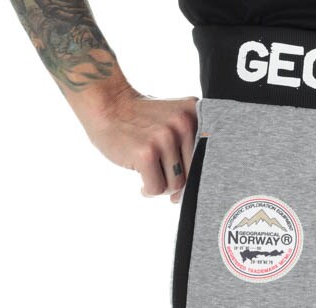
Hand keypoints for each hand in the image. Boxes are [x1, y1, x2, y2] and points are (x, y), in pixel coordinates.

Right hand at [73, 83, 198, 203]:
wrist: (106, 104)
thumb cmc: (139, 120)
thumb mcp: (174, 121)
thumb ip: (189, 147)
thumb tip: (184, 196)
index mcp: (195, 114)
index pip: (208, 158)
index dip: (195, 175)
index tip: (181, 175)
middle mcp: (184, 124)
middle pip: (193, 175)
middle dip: (176, 182)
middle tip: (160, 174)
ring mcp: (165, 138)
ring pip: (175, 185)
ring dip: (162, 186)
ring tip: (150, 174)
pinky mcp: (147, 153)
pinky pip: (157, 188)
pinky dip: (149, 191)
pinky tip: (142, 182)